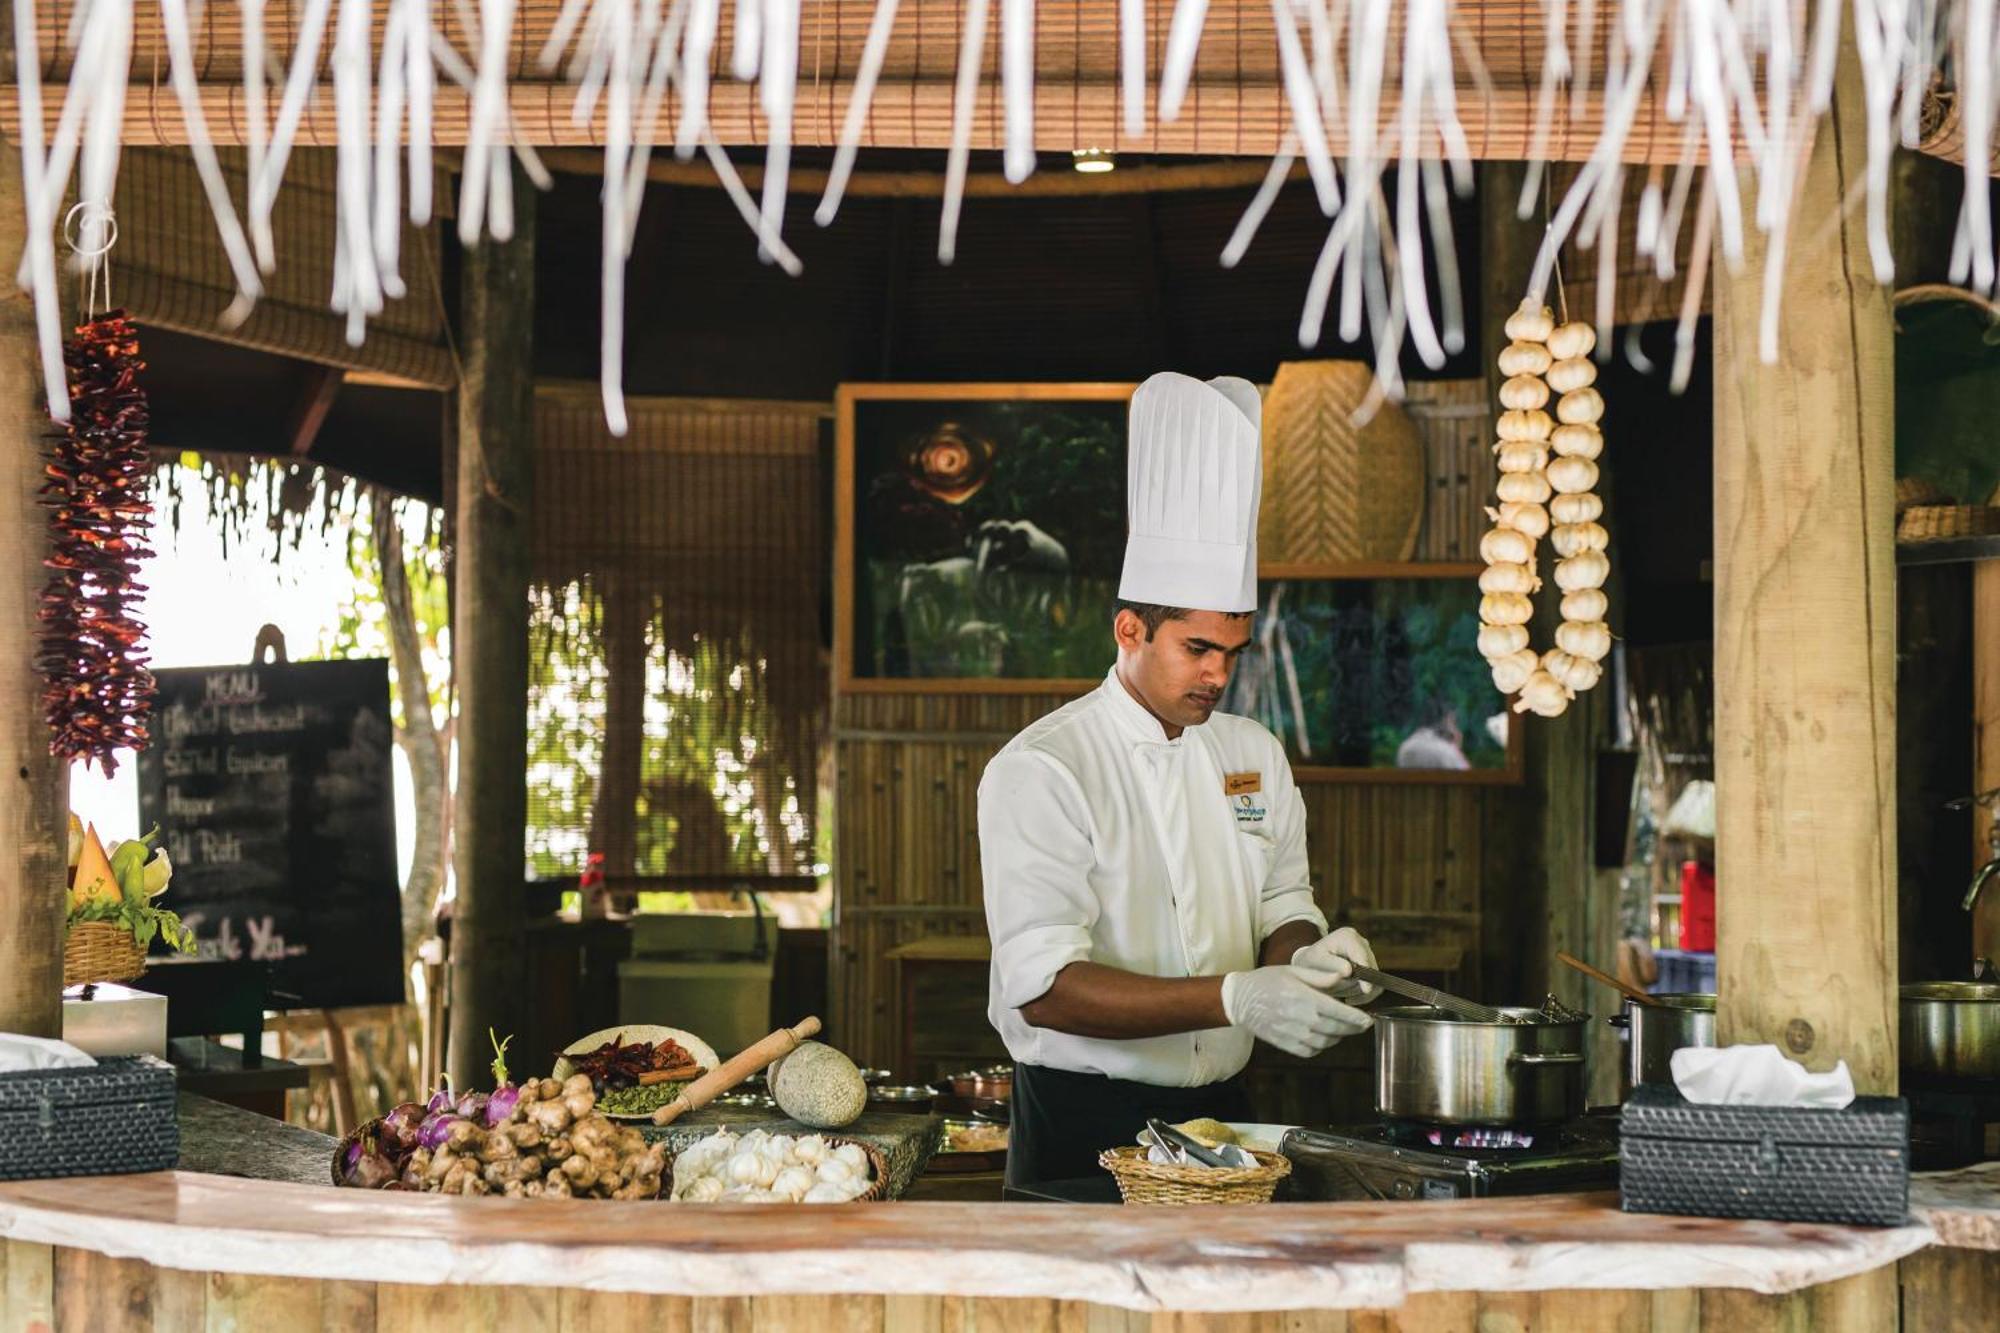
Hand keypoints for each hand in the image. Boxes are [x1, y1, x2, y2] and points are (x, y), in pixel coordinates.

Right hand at [1220, 966, 1372, 1057]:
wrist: (1240, 999)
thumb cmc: (1267, 980)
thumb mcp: (1293, 970)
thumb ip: (1319, 976)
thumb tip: (1342, 977)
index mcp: (1304, 998)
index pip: (1339, 1012)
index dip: (1357, 1018)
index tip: (1369, 1020)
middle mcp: (1300, 1018)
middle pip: (1336, 1029)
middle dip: (1353, 1028)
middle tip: (1362, 1024)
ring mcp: (1292, 1034)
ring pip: (1326, 1042)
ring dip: (1339, 1037)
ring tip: (1344, 1029)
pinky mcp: (1285, 1044)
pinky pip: (1311, 1051)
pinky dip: (1322, 1047)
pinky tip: (1324, 1037)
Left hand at [1290, 927, 1380, 1002]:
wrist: (1309, 964)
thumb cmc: (1310, 962)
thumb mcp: (1316, 961)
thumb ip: (1331, 965)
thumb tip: (1348, 971)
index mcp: (1348, 937)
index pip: (1362, 957)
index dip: (1366, 974)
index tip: (1365, 990)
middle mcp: (1361, 941)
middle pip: (1370, 969)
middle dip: (1358, 985)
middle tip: (1343, 996)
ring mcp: (1366, 952)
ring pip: (1373, 978)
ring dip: (1358, 990)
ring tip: (1341, 994)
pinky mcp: (1369, 964)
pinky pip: (1374, 983)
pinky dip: (1364, 994)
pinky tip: (1350, 998)